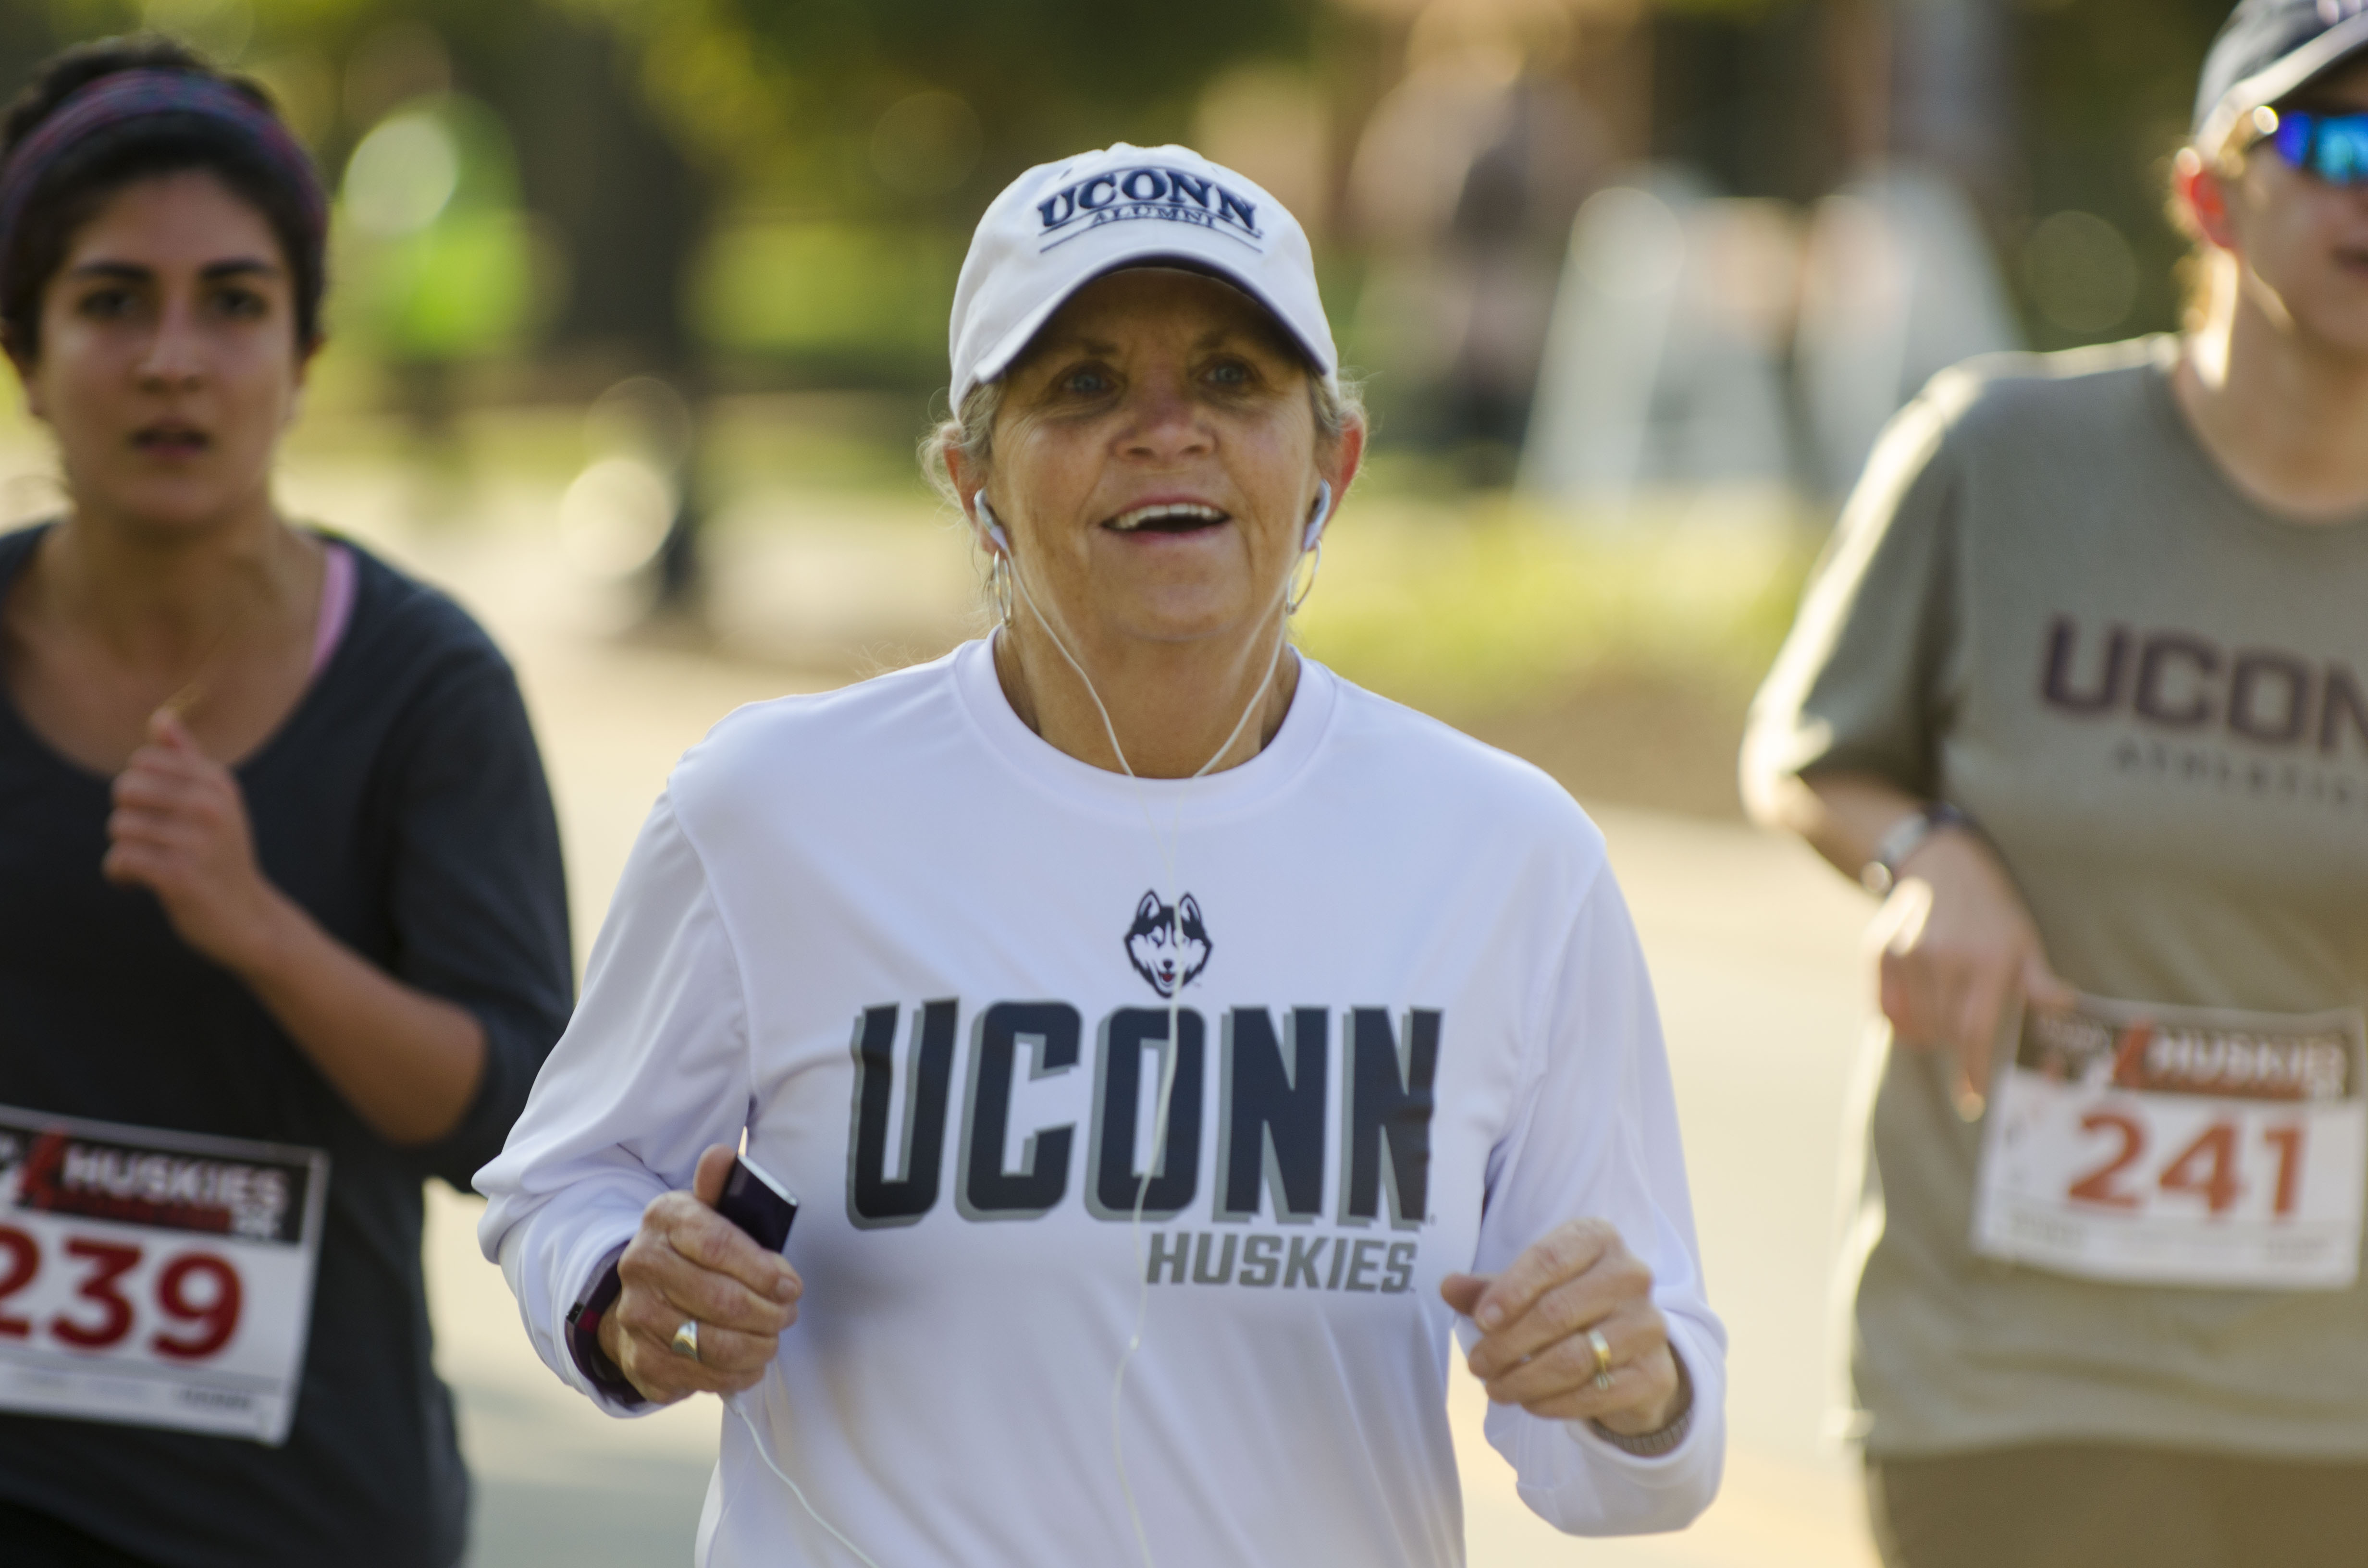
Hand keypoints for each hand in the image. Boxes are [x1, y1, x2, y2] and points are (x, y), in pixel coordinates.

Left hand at [104, 709, 291, 973]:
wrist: (247, 917)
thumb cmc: (221, 855)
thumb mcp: (214, 802)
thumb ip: (185, 758)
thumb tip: (160, 715)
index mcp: (218, 782)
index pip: (143, 761)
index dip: (138, 788)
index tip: (156, 813)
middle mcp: (211, 806)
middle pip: (125, 789)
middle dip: (126, 817)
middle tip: (148, 841)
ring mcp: (197, 841)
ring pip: (120, 827)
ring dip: (123, 850)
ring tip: (145, 864)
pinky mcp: (179, 876)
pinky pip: (121, 859)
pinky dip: (119, 874)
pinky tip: (134, 884)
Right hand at [600, 1145, 801, 1404]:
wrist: (641, 1296)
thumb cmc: (692, 1250)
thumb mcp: (705, 1210)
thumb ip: (720, 1187)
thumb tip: (723, 1155)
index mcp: (663, 1220)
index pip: (718, 1244)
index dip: (763, 1269)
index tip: (792, 1285)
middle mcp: (641, 1266)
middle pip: (720, 1300)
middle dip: (768, 1313)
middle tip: (789, 1314)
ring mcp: (636, 1317)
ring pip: (712, 1343)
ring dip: (757, 1346)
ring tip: (773, 1337)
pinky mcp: (641, 1360)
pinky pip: (699, 1377)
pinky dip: (735, 1374)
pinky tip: (750, 1363)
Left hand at [1442, 1218, 1681, 1435]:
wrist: (1632, 1351)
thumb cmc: (1571, 1306)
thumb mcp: (1530, 1288)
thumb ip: (1489, 1289)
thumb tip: (1448, 1287)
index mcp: (1598, 1239)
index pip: (1549, 1259)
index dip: (1510, 1291)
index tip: (1481, 1321)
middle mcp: (1631, 1275)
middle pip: (1557, 1312)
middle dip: (1507, 1344)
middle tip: (1477, 1365)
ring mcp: (1648, 1324)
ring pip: (1574, 1357)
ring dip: (1524, 1379)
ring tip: (1495, 1388)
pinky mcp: (1655, 1372)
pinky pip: (1595, 1393)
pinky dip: (1554, 1403)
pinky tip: (1529, 1403)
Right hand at [1871, 828, 2075, 1113]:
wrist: (1940, 861)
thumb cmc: (1991, 908)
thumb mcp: (2023, 938)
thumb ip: (2038, 979)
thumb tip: (2064, 1005)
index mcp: (1985, 960)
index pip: (1975, 1032)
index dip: (1974, 1071)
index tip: (1973, 1098)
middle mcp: (1943, 958)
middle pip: (1944, 1033)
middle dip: (1956, 1055)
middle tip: (1967, 1061)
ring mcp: (1907, 955)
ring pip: (1914, 1024)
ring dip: (1930, 1039)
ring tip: (1945, 1032)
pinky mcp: (1880, 952)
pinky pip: (1886, 1009)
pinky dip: (1902, 1024)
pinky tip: (1918, 1019)